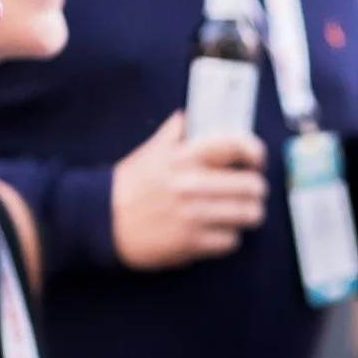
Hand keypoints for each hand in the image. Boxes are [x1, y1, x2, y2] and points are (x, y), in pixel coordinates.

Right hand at [111, 110, 269, 268]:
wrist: (100, 221)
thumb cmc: (128, 185)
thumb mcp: (150, 151)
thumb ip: (175, 132)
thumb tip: (191, 114)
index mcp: (184, 157)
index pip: (235, 145)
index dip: (255, 152)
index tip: (257, 161)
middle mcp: (192, 185)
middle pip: (252, 186)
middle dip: (256, 190)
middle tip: (250, 193)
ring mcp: (193, 216)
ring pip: (248, 215)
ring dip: (248, 214)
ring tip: (239, 214)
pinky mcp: (191, 243)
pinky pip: (231, 241)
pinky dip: (229, 238)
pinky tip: (218, 233)